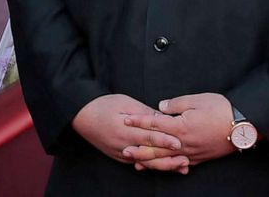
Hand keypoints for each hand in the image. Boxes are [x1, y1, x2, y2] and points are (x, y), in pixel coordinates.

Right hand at [71, 94, 188, 171]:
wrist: (82, 116)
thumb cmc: (104, 106)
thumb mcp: (125, 103)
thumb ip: (144, 113)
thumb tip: (162, 117)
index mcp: (124, 131)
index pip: (148, 137)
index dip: (164, 140)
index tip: (179, 143)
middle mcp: (123, 146)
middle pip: (149, 155)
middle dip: (169, 159)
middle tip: (186, 161)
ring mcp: (121, 154)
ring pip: (146, 162)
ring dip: (164, 165)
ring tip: (181, 166)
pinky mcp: (119, 157)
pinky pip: (138, 163)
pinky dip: (153, 165)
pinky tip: (165, 166)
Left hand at [122, 92, 235, 169]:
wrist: (243, 126)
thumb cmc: (221, 109)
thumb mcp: (198, 100)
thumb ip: (177, 104)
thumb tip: (161, 106)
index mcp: (180, 126)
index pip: (154, 123)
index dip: (139, 121)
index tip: (126, 119)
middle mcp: (183, 142)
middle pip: (156, 147)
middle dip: (138, 147)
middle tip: (123, 149)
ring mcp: (190, 152)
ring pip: (165, 159)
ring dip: (149, 161)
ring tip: (136, 162)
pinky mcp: (199, 158)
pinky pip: (179, 165)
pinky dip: (168, 167)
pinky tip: (162, 167)